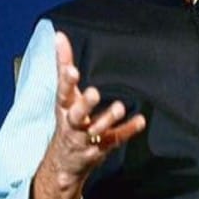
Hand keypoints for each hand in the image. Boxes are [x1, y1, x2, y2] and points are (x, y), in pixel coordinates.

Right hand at [49, 30, 145, 182]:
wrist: (64, 164)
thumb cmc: (67, 118)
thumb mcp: (64, 93)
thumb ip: (62, 64)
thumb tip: (58, 35)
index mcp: (63, 108)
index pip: (62, 93)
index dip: (66, 82)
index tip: (71, 70)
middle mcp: (73, 124)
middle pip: (75, 115)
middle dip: (84, 105)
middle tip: (94, 93)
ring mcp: (87, 138)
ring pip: (96, 129)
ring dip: (107, 118)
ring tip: (119, 107)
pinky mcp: (102, 147)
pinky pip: (116, 139)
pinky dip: (128, 130)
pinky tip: (140, 120)